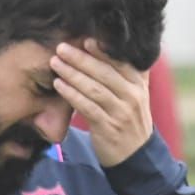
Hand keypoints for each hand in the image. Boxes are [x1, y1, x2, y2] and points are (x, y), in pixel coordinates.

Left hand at [50, 40, 150, 167]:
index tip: (84, 39)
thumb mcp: (134, 93)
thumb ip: (126, 72)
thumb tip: (109, 45)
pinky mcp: (108, 128)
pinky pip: (87, 107)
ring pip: (94, 89)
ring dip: (72, 74)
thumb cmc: (128, 118)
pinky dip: (72, 95)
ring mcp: (121, 112)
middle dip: (81, 59)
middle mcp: (132, 96)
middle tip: (61, 48)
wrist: (135, 154)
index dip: (102, 51)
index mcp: (139, 84)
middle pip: (104, 73)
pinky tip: (59, 85)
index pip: (120, 62)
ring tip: (55, 63)